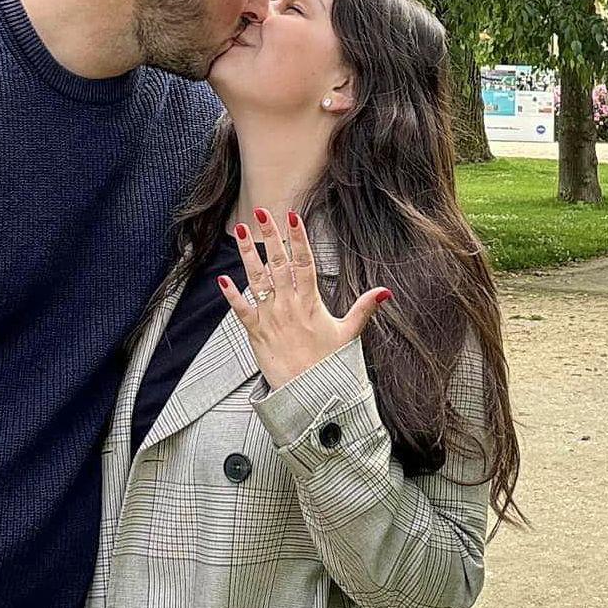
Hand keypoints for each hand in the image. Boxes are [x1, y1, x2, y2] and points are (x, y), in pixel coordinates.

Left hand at [218, 208, 391, 389]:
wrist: (309, 394)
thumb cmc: (329, 365)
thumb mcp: (349, 334)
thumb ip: (364, 308)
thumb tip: (385, 292)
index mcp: (311, 302)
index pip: (304, 262)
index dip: (297, 238)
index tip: (292, 217)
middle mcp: (289, 305)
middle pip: (278, 263)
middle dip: (270, 236)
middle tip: (262, 213)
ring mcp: (271, 318)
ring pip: (257, 280)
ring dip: (247, 255)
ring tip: (241, 232)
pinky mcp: (256, 333)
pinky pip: (241, 310)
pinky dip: (231, 295)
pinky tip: (222, 278)